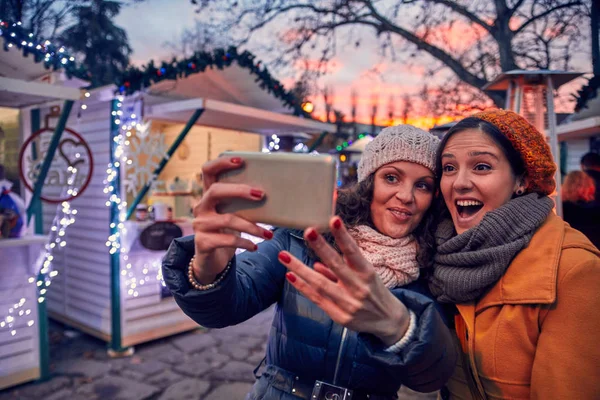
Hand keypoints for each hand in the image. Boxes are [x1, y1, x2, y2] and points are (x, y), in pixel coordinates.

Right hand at [192, 156, 272, 283]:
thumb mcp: (234, 215)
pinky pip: (227, 240)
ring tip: (268, 234)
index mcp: (209, 195)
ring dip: (251, 226)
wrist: (212, 260)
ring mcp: (200, 225)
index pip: (208, 171)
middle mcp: (202, 207)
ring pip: (227, 219)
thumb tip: (274, 194)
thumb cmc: (227, 232)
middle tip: (261, 194)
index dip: (221, 163)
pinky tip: (255, 246)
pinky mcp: (203, 242)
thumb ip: (244, 204)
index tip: (241, 161)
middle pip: (216, 190)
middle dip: (239, 190)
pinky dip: (244, 242)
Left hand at [278, 217, 409, 345]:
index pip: (353, 251)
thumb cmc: (374, 291)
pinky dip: (302, 287)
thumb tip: (316, 263)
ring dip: (300, 268)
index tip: (334, 219)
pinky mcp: (339, 316)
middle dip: (320, 247)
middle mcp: (358, 287)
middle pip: (336, 264)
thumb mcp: (365, 275)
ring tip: (283, 256)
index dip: (343, 236)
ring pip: (320, 284)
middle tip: (308, 231)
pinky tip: (290, 275)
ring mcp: (348, 303)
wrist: (388, 320)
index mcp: (367, 273)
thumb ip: (343, 267)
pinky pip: (317, 299)